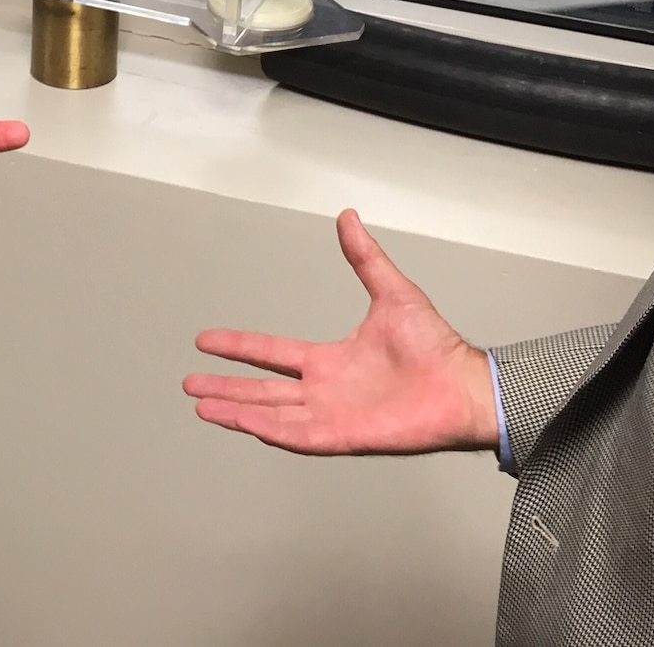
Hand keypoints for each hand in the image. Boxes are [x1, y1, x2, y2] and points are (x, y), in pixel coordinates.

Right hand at [182, 209, 498, 455]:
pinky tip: (245, 425)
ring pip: (272, 415)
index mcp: (329, 360)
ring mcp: (332, 415)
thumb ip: (364, 258)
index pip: (272, 353)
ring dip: (237, 411)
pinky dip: (271, 430)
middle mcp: (325, 390)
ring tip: (202, 407)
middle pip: (262, 390)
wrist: (464, 385)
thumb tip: (348, 217)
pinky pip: (300, 436)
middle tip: (189, 385)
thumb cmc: (436, 346)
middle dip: (225, 388)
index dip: (238, 347)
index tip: (206, 340)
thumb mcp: (392, 292)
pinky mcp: (346, 436)